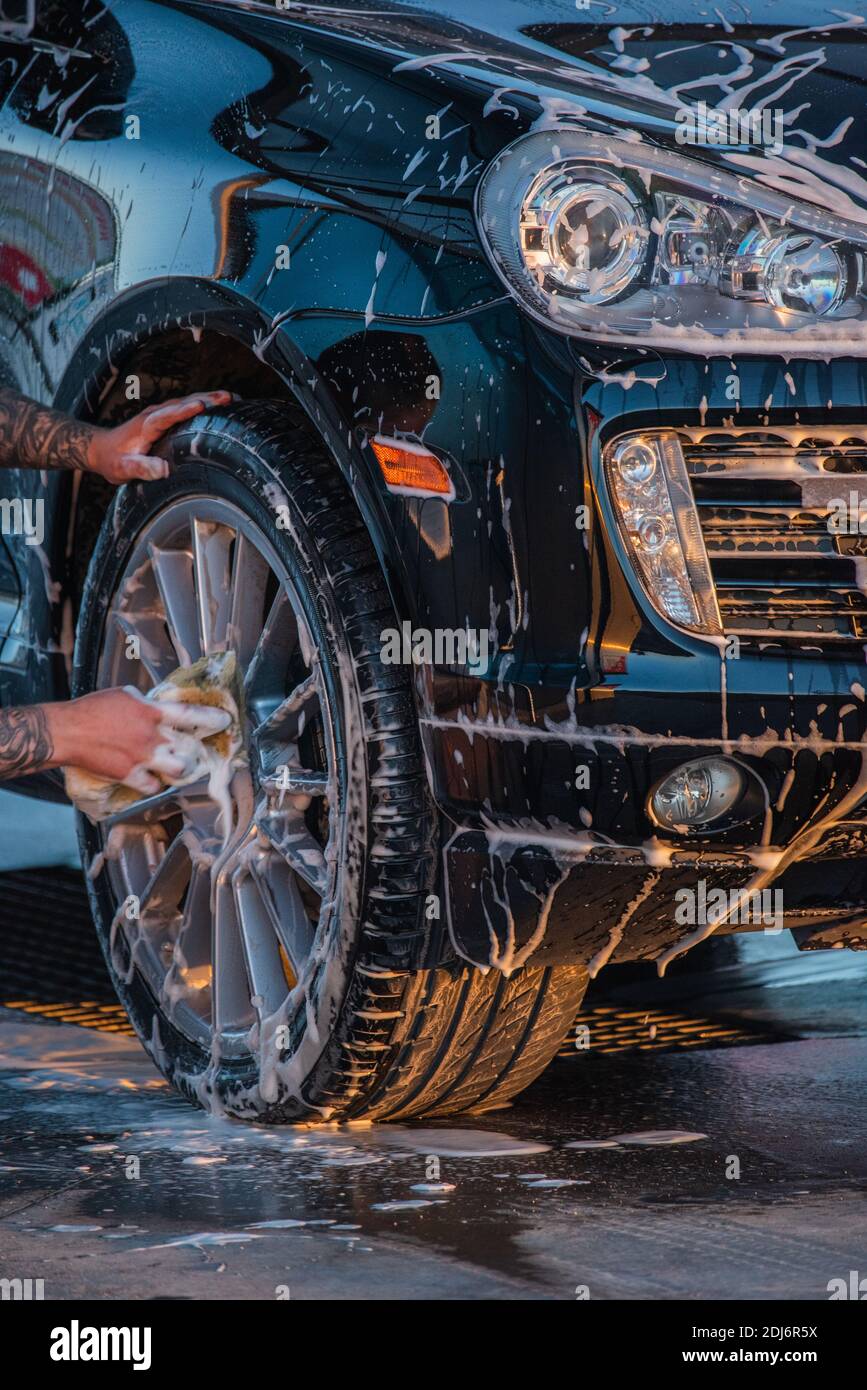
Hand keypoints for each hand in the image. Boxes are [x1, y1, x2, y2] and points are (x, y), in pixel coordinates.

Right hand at [45, 688, 230, 792]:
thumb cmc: (92, 709)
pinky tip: (152, 779)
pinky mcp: (130, 774)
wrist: (68, 731)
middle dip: (201, 750)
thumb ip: (146, 703)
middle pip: (189, 747)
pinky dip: (153, 783)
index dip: (211, 718)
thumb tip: (157, 706)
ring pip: (178, 769)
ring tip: (179, 765)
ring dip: (181, 768)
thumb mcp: (123, 696)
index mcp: (151, 712)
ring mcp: (143, 757)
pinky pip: (152, 785)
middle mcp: (151, 736)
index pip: (190, 714)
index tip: (225, 721)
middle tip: (203, 751)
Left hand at [86, 391, 231, 483]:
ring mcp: (159, 413)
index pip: (168, 415)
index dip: (185, 410)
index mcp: (146, 425)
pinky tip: (216, 405)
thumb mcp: (123, 469)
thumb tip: (163, 470)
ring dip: (208, 398)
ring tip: (232, 398)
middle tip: (230, 398)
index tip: (203, 405)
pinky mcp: (163, 416)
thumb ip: (141, 468)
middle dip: (206, 399)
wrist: (100, 449)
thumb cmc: (112, 460)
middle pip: (183, 402)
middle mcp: (154, 415)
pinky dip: (202, 403)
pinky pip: (185, 406)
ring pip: (186, 401)